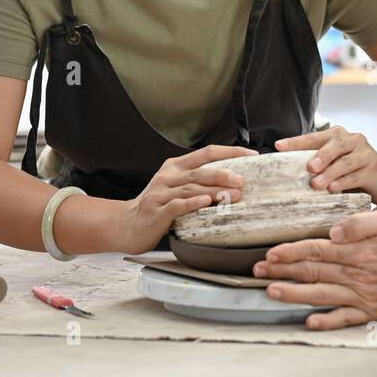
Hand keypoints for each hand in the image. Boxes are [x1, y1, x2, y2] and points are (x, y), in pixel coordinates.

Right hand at [120, 144, 257, 253]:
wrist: (125, 224)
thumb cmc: (156, 207)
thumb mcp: (175, 188)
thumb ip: (197, 183)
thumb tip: (232, 183)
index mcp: (175, 167)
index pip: (206, 153)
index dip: (229, 152)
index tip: (251, 155)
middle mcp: (168, 176)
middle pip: (200, 171)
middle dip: (223, 173)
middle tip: (242, 180)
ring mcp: (161, 193)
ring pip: (191, 188)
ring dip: (214, 191)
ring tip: (233, 195)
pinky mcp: (156, 211)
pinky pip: (177, 205)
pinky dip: (193, 203)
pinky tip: (206, 203)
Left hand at [252, 208, 376, 329]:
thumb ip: (361, 222)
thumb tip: (335, 230)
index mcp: (356, 250)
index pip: (315, 249)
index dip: (290, 252)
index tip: (270, 253)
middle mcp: (355, 274)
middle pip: (311, 271)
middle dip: (281, 271)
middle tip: (258, 271)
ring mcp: (361, 295)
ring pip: (320, 295)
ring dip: (293, 294)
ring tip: (271, 292)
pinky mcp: (370, 310)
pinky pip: (344, 318)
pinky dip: (325, 322)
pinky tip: (309, 322)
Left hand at [275, 125, 376, 204]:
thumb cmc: (357, 171)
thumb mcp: (336, 165)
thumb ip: (318, 165)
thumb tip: (286, 174)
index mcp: (338, 136)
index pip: (314, 137)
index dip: (296, 141)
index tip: (279, 146)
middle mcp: (353, 140)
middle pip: (334, 144)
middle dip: (319, 155)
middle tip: (308, 168)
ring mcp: (365, 154)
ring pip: (345, 161)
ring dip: (330, 172)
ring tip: (316, 184)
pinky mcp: (375, 169)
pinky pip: (357, 175)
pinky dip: (344, 182)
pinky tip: (334, 189)